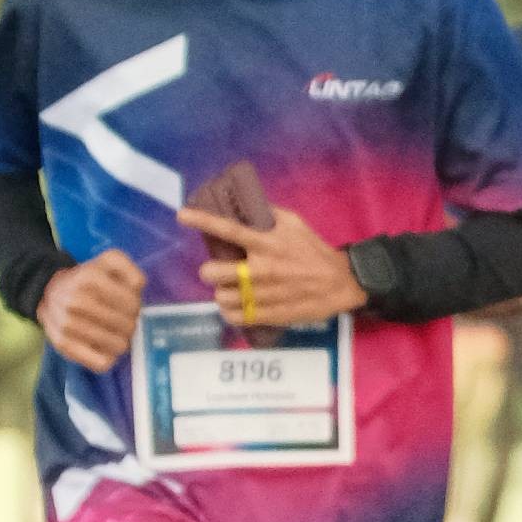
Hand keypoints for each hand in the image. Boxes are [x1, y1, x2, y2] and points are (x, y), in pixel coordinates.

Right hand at [38, 248, 143, 372]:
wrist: (49, 292)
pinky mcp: (64, 345)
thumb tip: (138, 287)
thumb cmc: (87, 279)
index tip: (127, 304)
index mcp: (91, 278)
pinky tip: (103, 345)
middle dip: (129, 323)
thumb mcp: (109, 262)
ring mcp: (68, 325)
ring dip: (121, 340)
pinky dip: (108, 356)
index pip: (133, 304)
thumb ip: (130, 269)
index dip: (135, 305)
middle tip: (120, 319)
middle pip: (128, 326)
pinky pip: (102, 363)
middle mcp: (77, 301)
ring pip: (119, 346)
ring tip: (113, 331)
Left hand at [179, 201, 364, 328]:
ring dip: (222, 292)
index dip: (202, 221)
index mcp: (267, 243)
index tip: (182, 215)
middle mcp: (260, 269)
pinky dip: (230, 311)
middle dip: (211, 271)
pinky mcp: (267, 315)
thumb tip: (244, 205)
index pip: (228, 229)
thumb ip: (267, 216)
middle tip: (220, 272)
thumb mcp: (295, 224)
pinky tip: (237, 305)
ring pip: (219, 297)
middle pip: (211, 272)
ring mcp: (262, 295)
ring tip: (231, 290)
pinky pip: (232, 316)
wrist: (339, 283)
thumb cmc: (314, 251)